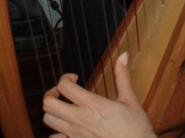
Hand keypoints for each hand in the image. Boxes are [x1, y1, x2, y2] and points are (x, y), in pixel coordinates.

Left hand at [42, 53, 156, 137]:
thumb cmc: (136, 129)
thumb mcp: (130, 100)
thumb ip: (122, 77)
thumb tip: (123, 55)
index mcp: (92, 104)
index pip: (63, 86)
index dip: (65, 78)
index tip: (73, 78)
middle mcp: (80, 119)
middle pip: (48, 104)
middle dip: (51, 94)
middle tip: (61, 93)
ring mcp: (76, 135)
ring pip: (49, 121)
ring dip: (53, 112)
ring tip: (64, 109)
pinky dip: (57, 133)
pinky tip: (67, 128)